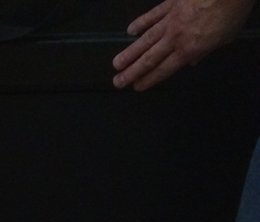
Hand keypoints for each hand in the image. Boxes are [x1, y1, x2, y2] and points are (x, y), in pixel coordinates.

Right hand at [112, 0, 253, 90]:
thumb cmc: (231, 12)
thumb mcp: (224, 38)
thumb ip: (205, 51)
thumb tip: (193, 60)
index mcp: (189, 49)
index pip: (164, 70)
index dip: (149, 80)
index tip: (137, 87)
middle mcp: (175, 38)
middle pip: (149, 59)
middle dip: (132, 72)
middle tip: (118, 81)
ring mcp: (170, 20)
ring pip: (145, 40)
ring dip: (129, 53)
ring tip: (117, 63)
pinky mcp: (170, 4)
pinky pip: (152, 16)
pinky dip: (140, 23)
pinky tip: (130, 30)